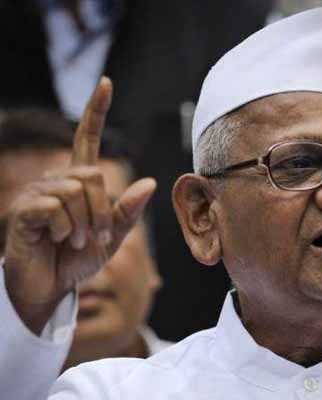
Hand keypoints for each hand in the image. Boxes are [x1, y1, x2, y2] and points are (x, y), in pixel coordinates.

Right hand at [2, 78, 156, 334]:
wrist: (49, 288)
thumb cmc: (77, 260)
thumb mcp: (111, 236)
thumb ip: (127, 211)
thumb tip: (150, 182)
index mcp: (78, 182)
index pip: (87, 139)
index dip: (96, 111)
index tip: (106, 83)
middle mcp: (56, 180)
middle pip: (93, 174)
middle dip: (102, 210)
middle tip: (94, 237)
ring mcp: (37, 193)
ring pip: (77, 190)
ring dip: (85, 223)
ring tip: (75, 241)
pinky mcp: (24, 209)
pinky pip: (57, 206)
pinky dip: (68, 229)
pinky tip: (58, 240)